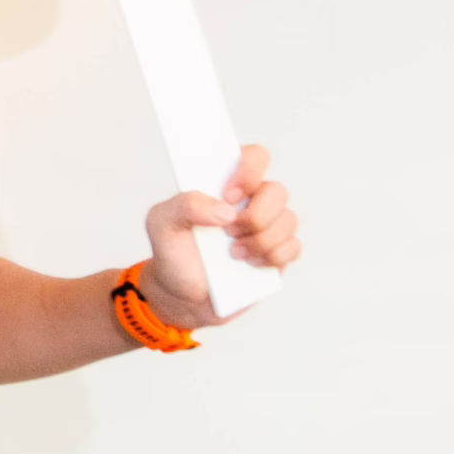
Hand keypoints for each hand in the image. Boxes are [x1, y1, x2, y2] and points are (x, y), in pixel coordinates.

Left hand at [137, 144, 299, 329]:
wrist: (182, 296)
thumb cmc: (174, 251)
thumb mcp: (161, 223)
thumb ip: (183, 205)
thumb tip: (224, 210)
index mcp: (225, 183)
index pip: (254, 157)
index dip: (248, 171)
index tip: (229, 195)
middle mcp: (251, 201)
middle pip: (277, 191)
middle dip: (254, 216)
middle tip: (228, 233)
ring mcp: (268, 227)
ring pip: (287, 221)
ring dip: (260, 241)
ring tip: (233, 254)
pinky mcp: (277, 254)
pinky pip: (292, 248)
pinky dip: (271, 257)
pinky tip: (249, 265)